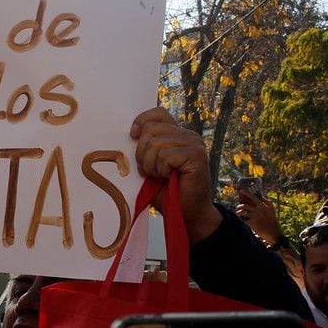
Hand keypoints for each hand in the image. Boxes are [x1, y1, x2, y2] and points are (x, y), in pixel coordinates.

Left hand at [130, 107, 221, 241]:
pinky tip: (168, 178)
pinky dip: (160, 170)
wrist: (185, 214)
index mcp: (177, 134)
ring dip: (151, 165)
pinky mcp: (196, 155)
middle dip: (142, 153)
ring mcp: (194, 144)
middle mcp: (188, 135)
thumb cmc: (166, 191)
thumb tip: (131, 133)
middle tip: (150, 171)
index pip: (158, 113)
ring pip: (156, 143)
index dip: (142, 120)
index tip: (133, 135)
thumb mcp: (150, 165)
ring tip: (160, 176)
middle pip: (152, 129)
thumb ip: (145, 147)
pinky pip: (165, 155)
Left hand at [236, 193, 281, 244]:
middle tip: (238, 207)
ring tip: (238, 213)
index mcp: (264, 206)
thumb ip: (268, 203)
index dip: (247, 193)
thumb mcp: (272, 211)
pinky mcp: (252, 223)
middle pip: (245, 205)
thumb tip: (262, 196)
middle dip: (239, 206)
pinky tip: (241, 219)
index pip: (254, 198)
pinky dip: (241, 218)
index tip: (241, 191)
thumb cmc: (272, 222)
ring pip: (243, 211)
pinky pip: (243, 219)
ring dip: (238, 212)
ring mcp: (255, 217)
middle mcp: (259, 210)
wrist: (273, 233)